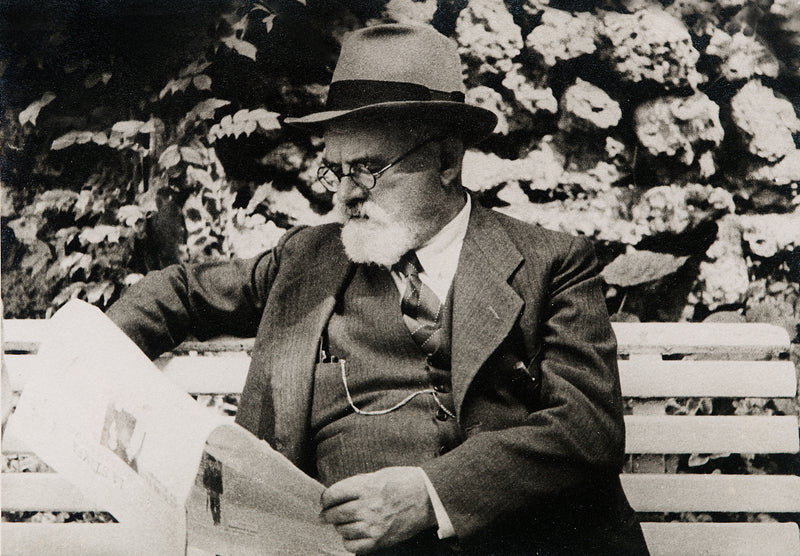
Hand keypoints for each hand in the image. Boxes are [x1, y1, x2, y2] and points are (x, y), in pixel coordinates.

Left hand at [320, 466, 435, 553]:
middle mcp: (368, 506)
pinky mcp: (380, 540)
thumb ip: (357, 484)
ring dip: (340, 527)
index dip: (325, 499)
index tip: (325, 502)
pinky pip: (353, 546)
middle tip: (326, 516)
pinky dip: (349, 541)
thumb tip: (337, 495)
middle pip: (334, 514)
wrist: (429, 498)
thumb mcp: (379, 475)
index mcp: (366, 487)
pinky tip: (353, 535)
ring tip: (344, 523)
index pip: (333, 495)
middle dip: (327, 515)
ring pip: (342, 530)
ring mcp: (374, 525)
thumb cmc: (404, 482)